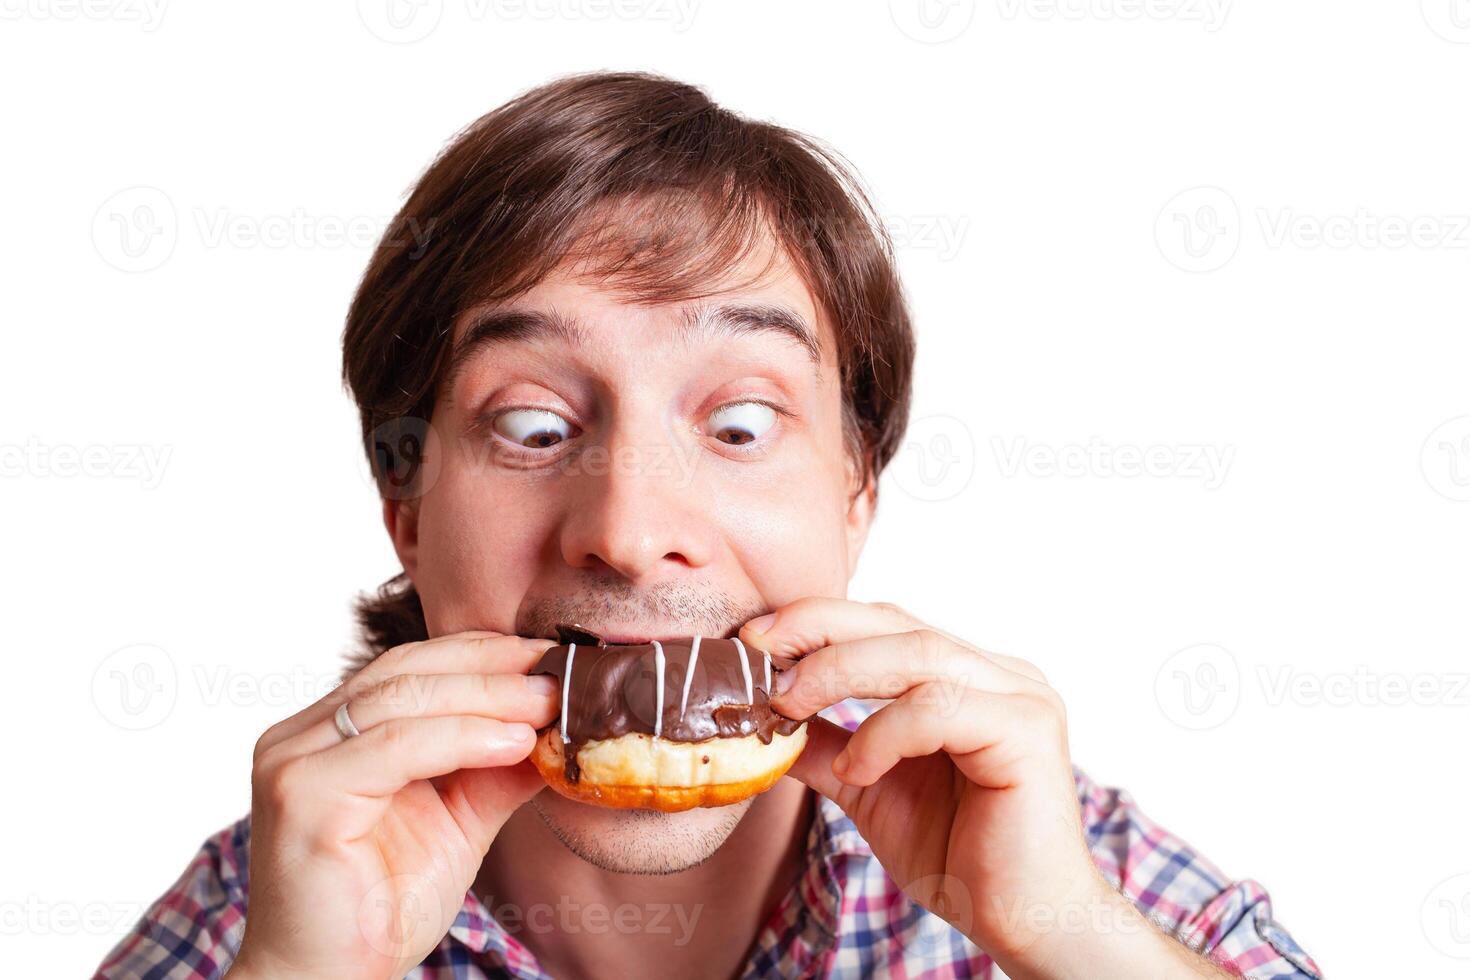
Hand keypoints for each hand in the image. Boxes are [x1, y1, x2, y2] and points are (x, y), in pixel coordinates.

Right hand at [229, 631, 556, 979]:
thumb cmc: (383, 907)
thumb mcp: (458, 821)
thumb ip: (495, 769)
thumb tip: (558, 724)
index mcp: (327, 732)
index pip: (409, 667)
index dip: (481, 654)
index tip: (548, 654)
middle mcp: (299, 737)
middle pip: (406, 673)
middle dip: (491, 668)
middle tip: (557, 673)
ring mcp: (293, 762)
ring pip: (402, 701)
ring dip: (487, 697)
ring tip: (546, 703)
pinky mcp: (302, 797)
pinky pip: (395, 748)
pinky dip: (462, 737)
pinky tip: (513, 742)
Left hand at [742, 599, 1224, 979]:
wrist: (1019, 921)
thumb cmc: (958, 856)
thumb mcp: (870, 787)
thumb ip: (827, 745)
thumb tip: (760, 717)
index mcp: (969, 676)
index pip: (887, 623)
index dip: (820, 621)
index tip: (754, 638)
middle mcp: (1000, 674)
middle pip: (899, 623)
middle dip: (820, 628)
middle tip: (758, 646)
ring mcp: (1021, 696)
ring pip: (918, 653)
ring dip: (839, 671)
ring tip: (790, 704)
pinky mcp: (1026, 730)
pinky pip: (940, 708)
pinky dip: (885, 732)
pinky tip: (859, 768)